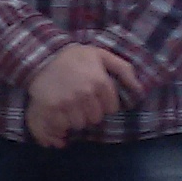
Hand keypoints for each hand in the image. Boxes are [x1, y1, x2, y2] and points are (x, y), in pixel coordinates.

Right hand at [26, 45, 140, 146]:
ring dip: (75, 118)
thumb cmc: (75, 57)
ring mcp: (68, 101)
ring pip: (79, 124)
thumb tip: (139, 89)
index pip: (111, 109)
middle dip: (89, 113)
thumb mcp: (102, 56)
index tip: (95, 98)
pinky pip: (62, 125)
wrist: (42, 56)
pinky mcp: (51, 107)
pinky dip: (61, 122)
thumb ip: (124, 70)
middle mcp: (86, 93)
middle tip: (81, 103)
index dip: (104, 105)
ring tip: (70, 107)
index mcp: (101, 81)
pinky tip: (60, 112)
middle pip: (95, 119)